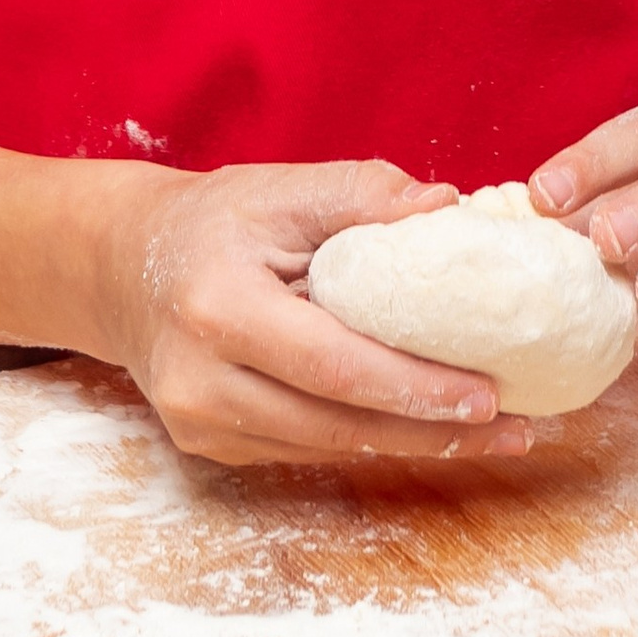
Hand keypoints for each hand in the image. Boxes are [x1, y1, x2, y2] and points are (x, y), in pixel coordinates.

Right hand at [88, 155, 537, 470]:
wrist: (120, 266)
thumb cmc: (212, 219)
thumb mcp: (281, 188)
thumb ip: (363, 195)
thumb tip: (450, 207)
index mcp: (218, 308)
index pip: (332, 365)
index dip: (414, 388)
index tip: (490, 395)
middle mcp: (200, 380)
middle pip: (336, 425)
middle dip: (432, 432)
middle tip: (517, 430)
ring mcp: (200, 423)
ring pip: (326, 447)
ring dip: (412, 444)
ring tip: (495, 435)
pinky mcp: (209, 444)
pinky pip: (305, 448)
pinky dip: (367, 439)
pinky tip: (425, 428)